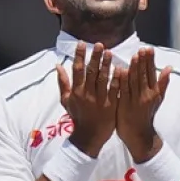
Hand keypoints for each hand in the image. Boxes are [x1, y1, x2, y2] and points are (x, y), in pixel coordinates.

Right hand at [56, 42, 119, 156]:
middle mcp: (87, 94)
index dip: (79, 56)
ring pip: (103, 79)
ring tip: (110, 52)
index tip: (82, 44)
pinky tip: (121, 69)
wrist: (88, 136)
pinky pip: (114, 90)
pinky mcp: (110, 105)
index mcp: (76, 91)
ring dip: (106, 65)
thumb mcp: (66, 100)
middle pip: (91, 72)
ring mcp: (99, 100)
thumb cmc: (77, 117)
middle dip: (95, 57)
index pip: (77, 70)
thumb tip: (58, 66)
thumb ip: (63, 82)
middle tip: (99, 44)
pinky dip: (117, 79)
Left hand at [116, 47, 172, 161]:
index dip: (150, 61)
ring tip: (135, 56)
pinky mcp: (124, 105)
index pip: (152, 73)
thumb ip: (163, 83)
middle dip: (143, 61)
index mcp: (154, 92)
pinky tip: (121, 70)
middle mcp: (146, 95)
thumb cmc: (147, 115)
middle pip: (144, 75)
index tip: (148, 49)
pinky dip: (123, 80)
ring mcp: (135, 101)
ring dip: (134, 68)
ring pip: (135, 81)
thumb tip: (170, 67)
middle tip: (142, 49)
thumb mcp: (158, 99)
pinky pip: (123, 91)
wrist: (139, 135)